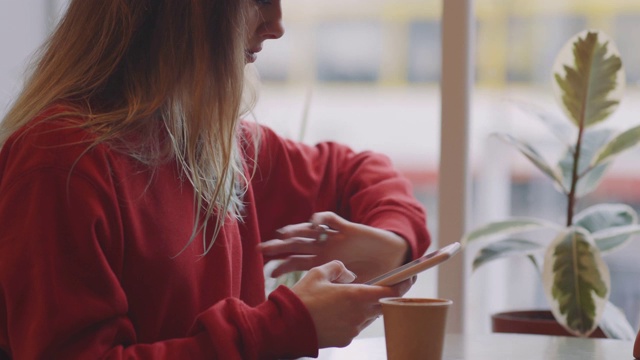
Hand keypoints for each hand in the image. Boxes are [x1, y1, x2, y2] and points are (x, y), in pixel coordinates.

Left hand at [259, 211, 409, 282]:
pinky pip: (331, 219)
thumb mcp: (350, 287)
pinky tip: (313, 222)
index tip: (269, 274)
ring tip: (283, 234)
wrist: (392, 257)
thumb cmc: (371, 273)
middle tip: (261, 250)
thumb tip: (323, 311)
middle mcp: (323, 248)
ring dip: (296, 231)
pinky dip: (321, 219)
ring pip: (309, 231)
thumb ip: (338, 293)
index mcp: (320, 262)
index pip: (295, 263)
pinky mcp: (346, 227)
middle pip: (295, 245)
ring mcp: (333, 237)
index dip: (282, 267)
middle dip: (278, 247)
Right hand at [292, 260, 412, 347]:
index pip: (388, 291)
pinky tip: (337, 313)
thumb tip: (348, 274)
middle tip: (381, 287)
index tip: (408, 279)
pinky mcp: (345, 340)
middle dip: (383, 296)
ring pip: (368, 316)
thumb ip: (338, 268)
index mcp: (355, 296)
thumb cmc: (302, 298)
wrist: (286, 326)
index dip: (401, 285)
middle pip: (381, 305)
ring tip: (350, 299)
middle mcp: (359, 315)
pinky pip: (355, 326)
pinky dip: (352, 318)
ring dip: (364, 308)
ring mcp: (353, 330)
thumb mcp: (318, 273)